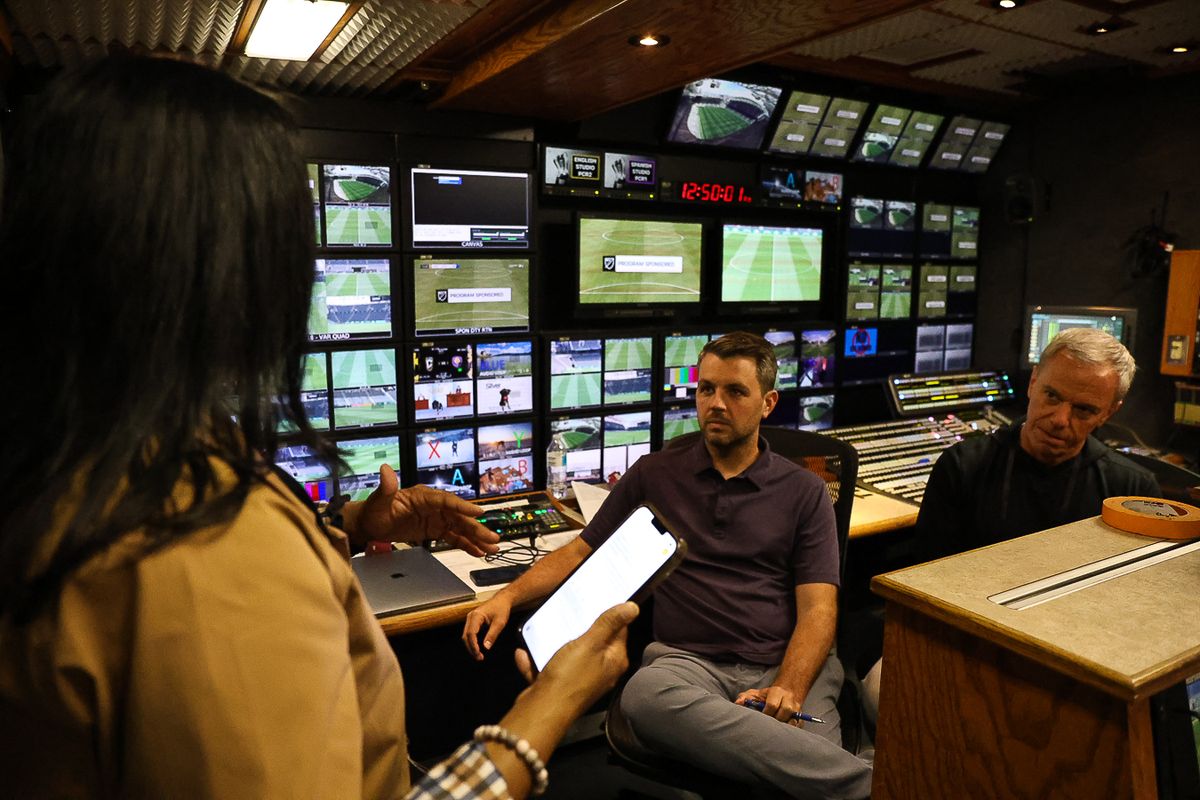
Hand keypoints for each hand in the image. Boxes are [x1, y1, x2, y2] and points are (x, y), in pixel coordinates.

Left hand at [348, 465, 499, 555]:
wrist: (370, 524)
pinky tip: (478, 552)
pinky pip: (453, 537)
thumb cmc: (374, 510)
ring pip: (461, 528)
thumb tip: (385, 469)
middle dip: (477, 528)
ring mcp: (436, 518)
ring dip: (477, 538)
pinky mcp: (435, 530)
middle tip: (493, 538)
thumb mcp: (379, 500)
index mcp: (423, 496)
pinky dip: (466, 544)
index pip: (446, 501)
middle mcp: (434, 506)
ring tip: (493, 548)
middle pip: (459, 517)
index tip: (478, 512)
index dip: (463, 506)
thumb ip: (386, 487)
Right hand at [462, 593, 513, 660]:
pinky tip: (478, 648)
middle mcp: (470, 617)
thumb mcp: (500, 623)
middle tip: (479, 658)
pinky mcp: (473, 622)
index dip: (473, 645)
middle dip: (471, 648)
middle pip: (466, 636)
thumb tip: (486, 647)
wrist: (502, 600)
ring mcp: (470, 619)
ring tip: (479, 655)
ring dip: (471, 646)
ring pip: (466, 636)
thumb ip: (492, 635)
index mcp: (476, 616)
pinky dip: (472, 642)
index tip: (478, 654)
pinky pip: (469, 634)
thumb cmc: (501, 608)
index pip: (471, 634)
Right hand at [516, 602, 636, 709]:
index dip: (609, 614)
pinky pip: (549, 667)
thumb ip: (609, 624)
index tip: (595, 601)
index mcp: (614, 660)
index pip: (619, 630)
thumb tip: (633, 607)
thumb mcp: (590, 643)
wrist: (541, 712)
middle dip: (580, 627)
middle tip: (568, 611)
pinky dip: (536, 660)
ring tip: (544, 630)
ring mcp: (580, 680)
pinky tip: (524, 653)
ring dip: (554, 643)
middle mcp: (601, 671)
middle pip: (594, 641)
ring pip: (569, 654)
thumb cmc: (569, 677)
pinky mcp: (560, 686)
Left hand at [735, 685, 804, 726]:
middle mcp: (789, 700)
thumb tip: (738, 703)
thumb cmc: (766, 696)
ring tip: (773, 733)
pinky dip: (790, 733)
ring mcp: (797, 710)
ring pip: (793, 721)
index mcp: (777, 692)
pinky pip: (797, 728)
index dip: (765, 714)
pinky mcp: (800, 719)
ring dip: (783, 728)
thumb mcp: (755, 693)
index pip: (772, 704)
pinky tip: (781, 736)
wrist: (785, 693)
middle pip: (785, 712)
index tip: (760, 719)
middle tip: (767, 728)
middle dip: (775, 721)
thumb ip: (745, 697)